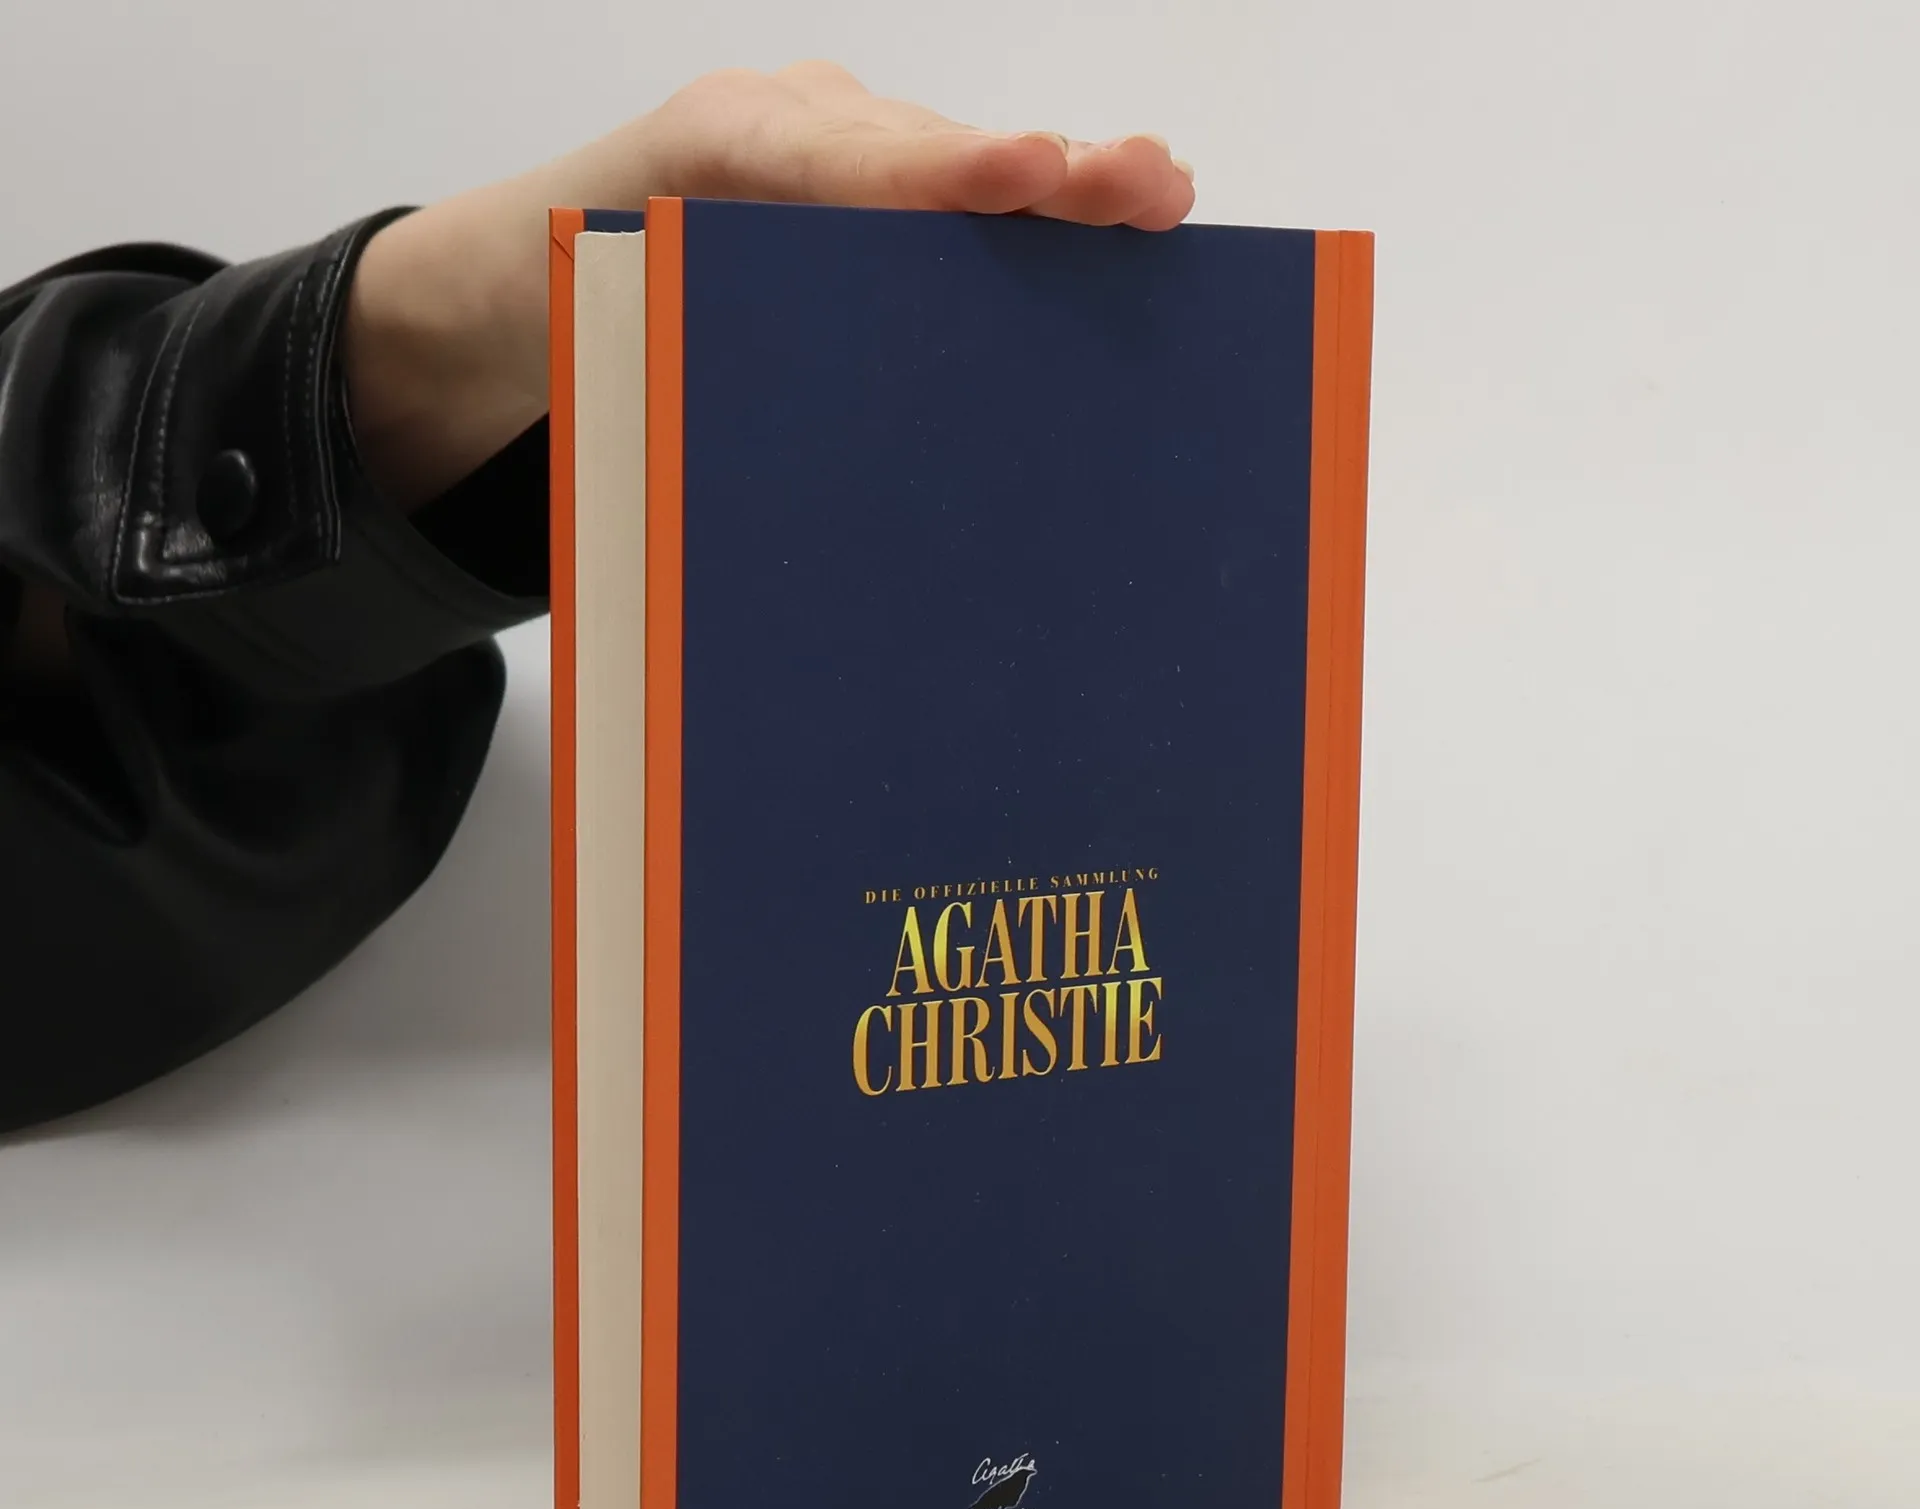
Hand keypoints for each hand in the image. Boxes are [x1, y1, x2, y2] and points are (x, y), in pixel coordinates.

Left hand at [343, 63, 1195, 509]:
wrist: (495, 290)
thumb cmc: (550, 315)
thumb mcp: (596, 349)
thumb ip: (677, 379)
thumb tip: (806, 512)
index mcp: (708, 154)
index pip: (841, 160)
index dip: (940, 173)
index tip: (1025, 173)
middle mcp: (785, 130)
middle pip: (928, 154)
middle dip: (1041, 171)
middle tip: (1142, 184)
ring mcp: (824, 149)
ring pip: (949, 173)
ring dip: (1057, 193)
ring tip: (1158, 199)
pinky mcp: (847, 191)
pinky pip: (941, 204)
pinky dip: (1026, 226)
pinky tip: (1117, 230)